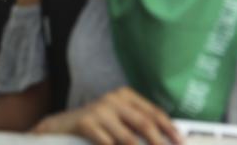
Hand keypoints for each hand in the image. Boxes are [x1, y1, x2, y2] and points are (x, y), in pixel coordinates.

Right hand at [34, 87, 181, 144]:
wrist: (55, 126)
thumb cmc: (92, 125)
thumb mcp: (115, 119)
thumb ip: (134, 124)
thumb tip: (160, 138)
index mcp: (126, 96)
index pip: (153, 112)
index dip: (169, 127)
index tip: (181, 140)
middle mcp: (115, 99)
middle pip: (144, 123)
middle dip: (160, 141)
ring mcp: (100, 110)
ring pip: (127, 137)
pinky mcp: (85, 123)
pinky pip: (107, 143)